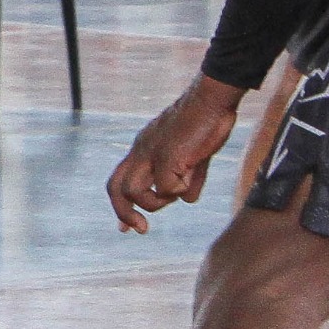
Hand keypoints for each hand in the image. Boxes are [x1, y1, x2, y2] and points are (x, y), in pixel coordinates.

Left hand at [108, 75, 244, 232]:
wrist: (213, 99)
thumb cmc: (206, 123)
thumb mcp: (194, 156)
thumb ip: (188, 177)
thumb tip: (188, 199)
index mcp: (143, 149)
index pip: (119, 179)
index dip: (121, 205)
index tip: (126, 228)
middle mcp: (141, 151)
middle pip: (115, 187)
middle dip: (124, 213)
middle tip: (141, 229)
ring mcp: (151, 153)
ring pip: (135, 192)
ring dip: (157, 202)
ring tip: (181, 187)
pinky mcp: (167, 156)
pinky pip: (166, 186)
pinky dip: (182, 188)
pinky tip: (195, 168)